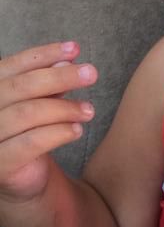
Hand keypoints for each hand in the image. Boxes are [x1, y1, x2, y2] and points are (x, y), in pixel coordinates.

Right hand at [0, 42, 96, 202]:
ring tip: (89, 109)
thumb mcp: (40, 102)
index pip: (10, 66)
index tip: (75, 49)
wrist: (23, 178)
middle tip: (91, 73)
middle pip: (20, 87)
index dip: (43, 55)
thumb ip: (49, 83)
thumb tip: (67, 61)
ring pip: (27, 113)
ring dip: (64, 108)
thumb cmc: (29, 131)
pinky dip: (58, 133)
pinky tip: (77, 130)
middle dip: (60, 77)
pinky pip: (31, 143)